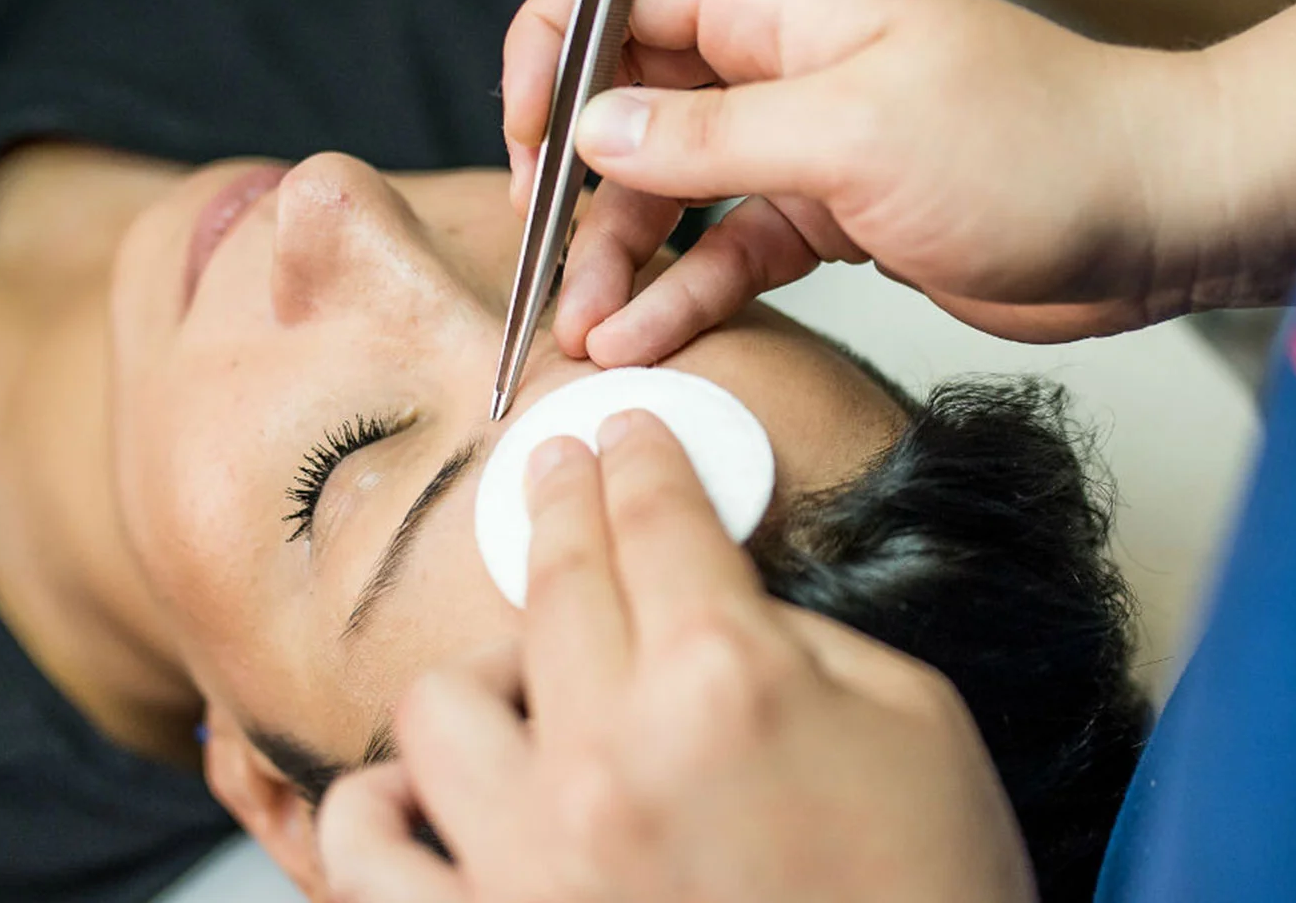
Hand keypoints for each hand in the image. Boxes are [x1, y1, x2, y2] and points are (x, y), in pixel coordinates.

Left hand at [317, 412, 1035, 902]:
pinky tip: (418, 791)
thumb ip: (798, 635)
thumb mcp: (915, 724)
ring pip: (437, 703)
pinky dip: (380, 810)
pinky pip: (365, 850)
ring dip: (482, 674)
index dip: (642, 463)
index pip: (659, 523)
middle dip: (562, 501)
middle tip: (560, 469)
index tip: (625, 438)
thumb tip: (713, 591)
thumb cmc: (929, 895)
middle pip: (556, 581)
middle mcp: (610, 759)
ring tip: (522, 684)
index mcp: (724, 684)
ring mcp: (532, 858)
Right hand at [503, 0, 1295, 360]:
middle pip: (630, 99)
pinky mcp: (826, 218)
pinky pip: (724, 250)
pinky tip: (641, 337)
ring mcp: (799, 143)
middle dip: (571, 172)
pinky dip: (681, 293)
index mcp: (780, 6)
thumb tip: (593, 129)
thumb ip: (713, 134)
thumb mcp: (855, 134)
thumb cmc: (1037, 145)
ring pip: (668, 187)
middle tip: (541, 243)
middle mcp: (777, 66)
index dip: (556, 48)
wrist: (1151, 218)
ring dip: (618, 252)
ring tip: (584, 327)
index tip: (530, 133)